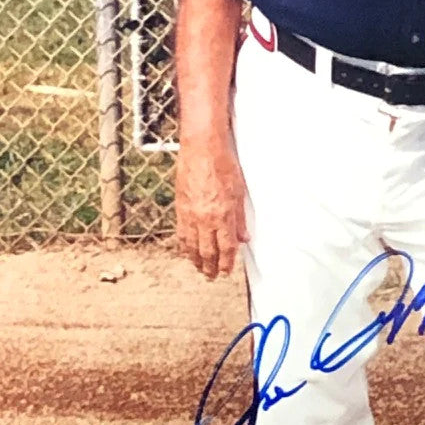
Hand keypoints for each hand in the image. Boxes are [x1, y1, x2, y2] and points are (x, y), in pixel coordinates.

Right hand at [174, 138, 249, 279]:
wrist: (201, 148)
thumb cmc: (223, 165)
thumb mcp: (239, 192)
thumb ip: (240, 218)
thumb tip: (243, 237)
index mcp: (223, 215)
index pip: (226, 248)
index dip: (227, 262)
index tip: (227, 270)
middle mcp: (205, 218)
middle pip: (208, 251)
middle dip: (211, 267)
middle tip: (213, 276)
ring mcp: (190, 214)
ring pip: (192, 246)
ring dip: (196, 260)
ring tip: (200, 269)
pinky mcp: (180, 207)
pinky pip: (182, 233)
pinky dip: (185, 246)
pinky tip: (187, 251)